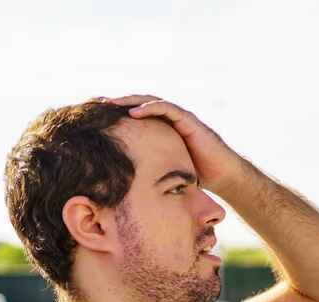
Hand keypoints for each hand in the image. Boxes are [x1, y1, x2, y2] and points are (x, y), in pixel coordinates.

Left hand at [106, 94, 242, 192]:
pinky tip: (133, 111)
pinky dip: (150, 108)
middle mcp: (171, 120)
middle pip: (139, 104)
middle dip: (117, 103)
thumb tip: (124, 184)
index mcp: (163, 130)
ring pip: (150, 102)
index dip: (116, 115)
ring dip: (129, 100)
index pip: (136, 116)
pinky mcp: (189, 121)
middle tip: (94, 104)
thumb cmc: (199, 176)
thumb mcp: (167, 171)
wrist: (224, 176)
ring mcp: (181, 118)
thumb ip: (150, 169)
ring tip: (109, 103)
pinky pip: (167, 109)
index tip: (95, 116)